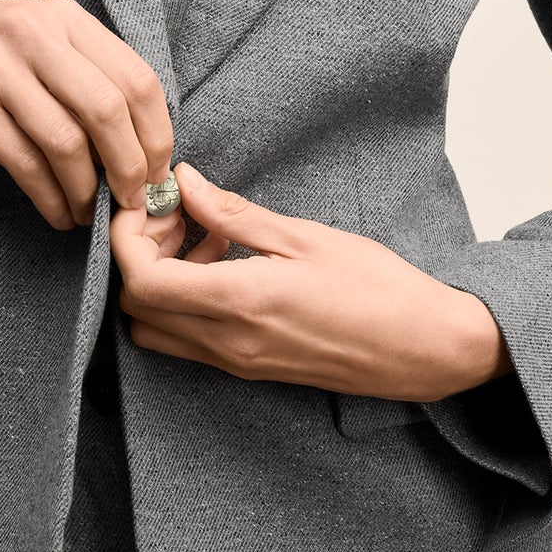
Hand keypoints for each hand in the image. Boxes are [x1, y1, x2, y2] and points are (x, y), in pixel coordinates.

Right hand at [0, 0, 173, 230]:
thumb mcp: (35, 32)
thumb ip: (84, 69)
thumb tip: (139, 137)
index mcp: (65, 19)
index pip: (138, 78)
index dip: (157, 133)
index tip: (159, 169)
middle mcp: (37, 37)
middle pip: (110, 110)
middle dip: (131, 167)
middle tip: (133, 201)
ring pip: (68, 142)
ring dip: (88, 191)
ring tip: (89, 214)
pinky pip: (24, 162)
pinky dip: (49, 198)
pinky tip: (57, 213)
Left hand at [110, 164, 513, 401]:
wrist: (423, 347)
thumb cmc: (377, 287)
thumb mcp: (305, 237)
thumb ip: (236, 214)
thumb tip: (187, 184)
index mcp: (239, 302)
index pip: (141, 282)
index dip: (128, 240)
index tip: (153, 203)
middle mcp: (228, 342)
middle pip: (137, 310)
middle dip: (139, 258)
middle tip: (177, 216)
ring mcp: (237, 361)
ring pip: (157, 331)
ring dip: (161, 283)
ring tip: (206, 239)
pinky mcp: (251, 368)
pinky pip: (191, 340)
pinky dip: (187, 302)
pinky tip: (227, 266)